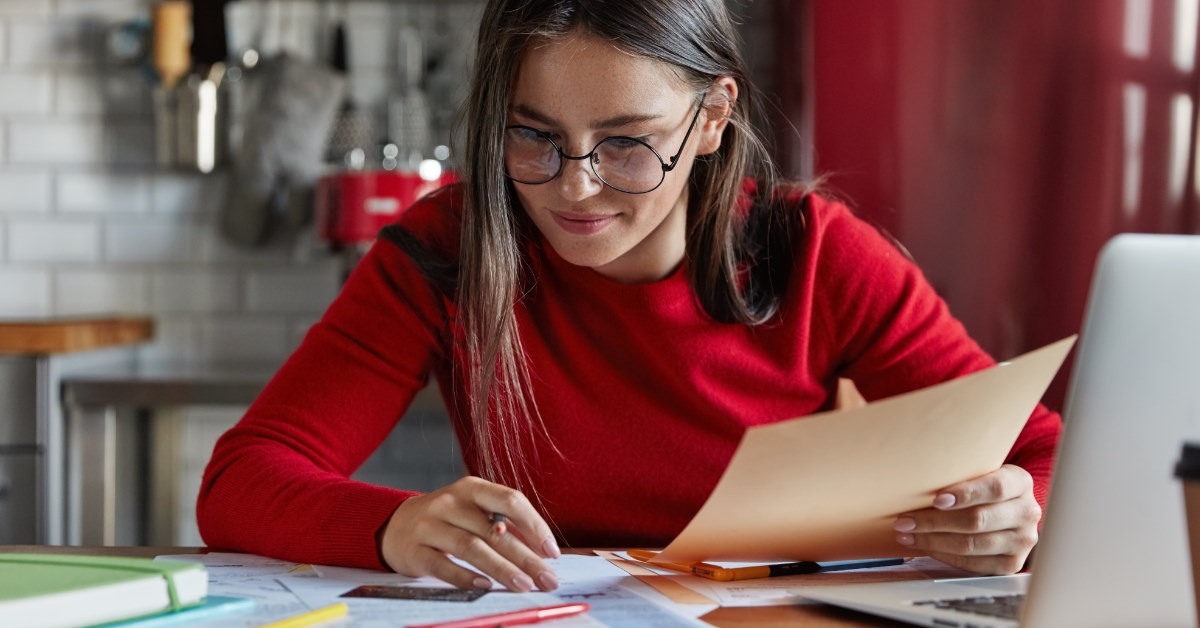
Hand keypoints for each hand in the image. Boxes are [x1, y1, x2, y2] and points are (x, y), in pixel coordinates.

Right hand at [378, 476, 560, 591]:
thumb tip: (542, 552)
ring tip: (524, 585)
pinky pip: (442, 565)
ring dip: (502, 569)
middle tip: (547, 579)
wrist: (395, 525)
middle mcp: (450, 502)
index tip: (552, 551)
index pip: (510, 500)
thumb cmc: (446, 520)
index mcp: (472, 487)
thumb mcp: (473, 511)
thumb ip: (503, 525)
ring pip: (471, 547)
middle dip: (526, 557)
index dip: (534, 526)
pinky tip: (485, 586)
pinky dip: (465, 577)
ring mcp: (430, 525)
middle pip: (494, 530)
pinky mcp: (414, 550)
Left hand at [892, 464, 1040, 574]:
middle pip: (978, 520)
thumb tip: (914, 477)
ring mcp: (1022, 541)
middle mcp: (1027, 513)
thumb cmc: (984, 487)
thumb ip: (959, 473)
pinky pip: (972, 564)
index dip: (965, 494)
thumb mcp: (981, 472)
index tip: (936, 499)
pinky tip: (925, 546)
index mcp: (1020, 483)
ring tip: (907, 534)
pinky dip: (944, 555)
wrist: (1008, 509)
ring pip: (972, 544)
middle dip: (935, 521)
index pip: (995, 488)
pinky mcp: (1012, 564)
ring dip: (933, 540)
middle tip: (905, 520)